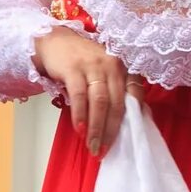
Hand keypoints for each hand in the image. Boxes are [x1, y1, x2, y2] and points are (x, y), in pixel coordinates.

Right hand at [32, 28, 126, 154]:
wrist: (55, 41)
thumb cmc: (82, 61)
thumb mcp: (104, 72)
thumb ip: (115, 90)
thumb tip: (125, 121)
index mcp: (123, 67)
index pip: (135, 94)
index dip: (132, 118)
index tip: (127, 139)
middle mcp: (112, 65)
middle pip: (117, 103)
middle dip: (111, 131)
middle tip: (104, 150)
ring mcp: (93, 65)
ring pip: (100, 102)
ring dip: (96, 127)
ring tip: (92, 145)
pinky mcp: (74, 68)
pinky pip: (79, 95)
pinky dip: (80, 114)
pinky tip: (79, 129)